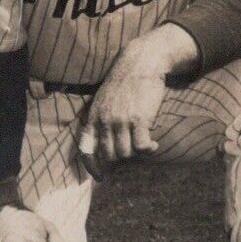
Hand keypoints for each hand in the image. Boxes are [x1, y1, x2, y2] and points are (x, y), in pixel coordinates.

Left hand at [83, 45, 174, 168]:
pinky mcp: (139, 120)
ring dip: (137, 153)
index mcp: (93, 117)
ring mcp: (121, 121)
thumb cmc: (125, 81)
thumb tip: (107, 139)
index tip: (100, 177)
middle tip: (133, 151)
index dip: (92, 166)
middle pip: (110, 155)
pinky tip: (154, 144)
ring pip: (126, 153)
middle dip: (121, 158)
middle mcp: (104, 121)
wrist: (140, 64)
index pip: (86, 149)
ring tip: (146, 146)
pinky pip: (142, 146)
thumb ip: (102, 118)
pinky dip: (149, 149)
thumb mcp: (104, 99)